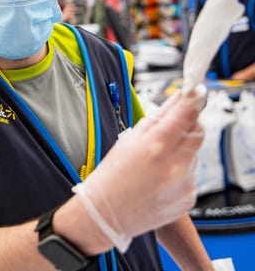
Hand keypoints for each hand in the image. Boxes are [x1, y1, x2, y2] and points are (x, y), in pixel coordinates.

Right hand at [73, 85, 205, 251]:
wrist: (107, 214)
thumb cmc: (111, 176)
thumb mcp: (128, 139)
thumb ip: (156, 120)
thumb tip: (175, 102)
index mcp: (156, 146)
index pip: (186, 113)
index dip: (194, 98)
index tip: (196, 90)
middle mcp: (175, 165)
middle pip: (198, 131)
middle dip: (189, 122)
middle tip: (175, 121)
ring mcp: (184, 183)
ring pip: (194, 152)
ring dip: (182, 147)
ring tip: (157, 157)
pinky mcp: (189, 197)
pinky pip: (192, 172)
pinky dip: (181, 167)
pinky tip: (160, 173)